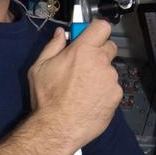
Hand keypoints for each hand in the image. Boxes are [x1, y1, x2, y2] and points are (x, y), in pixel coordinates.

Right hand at [28, 21, 121, 151]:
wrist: (58, 128)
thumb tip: (60, 34)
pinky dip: (104, 92)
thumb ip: (52, 46)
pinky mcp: (116, 95)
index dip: (96, 31)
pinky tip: (90, 100)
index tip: (90, 36)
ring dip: (100, 75)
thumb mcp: (39, 68)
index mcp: (82, 50)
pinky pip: (112, 88)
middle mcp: (100, 62)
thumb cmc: (47, 99)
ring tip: (83, 89)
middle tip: (84, 65)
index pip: (102, 27)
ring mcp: (110, 79)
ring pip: (109, 70)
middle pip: (109, 47)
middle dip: (99, 53)